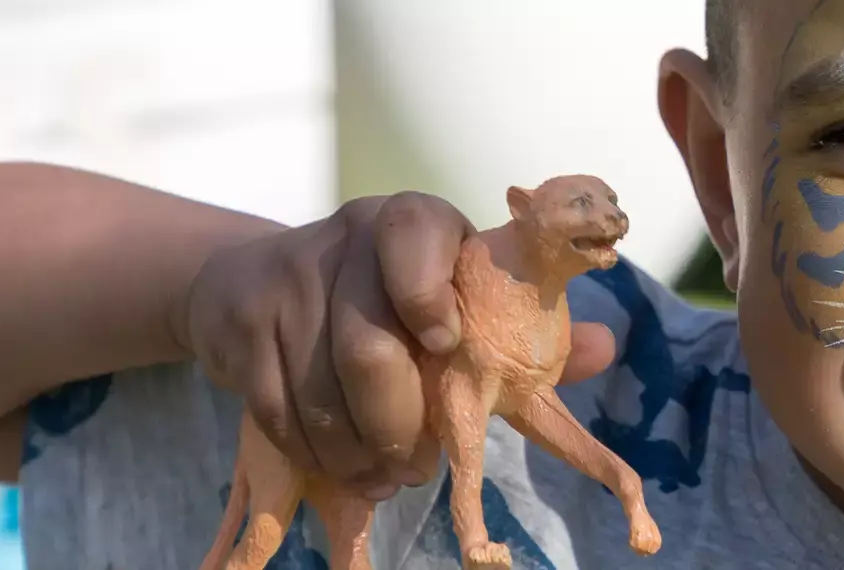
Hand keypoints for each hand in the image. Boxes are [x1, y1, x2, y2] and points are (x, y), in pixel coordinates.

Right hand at [176, 192, 618, 499]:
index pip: (416, 234)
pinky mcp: (240, 325)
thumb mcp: (455, 294)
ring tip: (388, 478)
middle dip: (400, 422)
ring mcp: (285, 280)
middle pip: (367, 343)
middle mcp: (344, 238)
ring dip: (360, 453)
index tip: (445, 345)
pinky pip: (278, 410)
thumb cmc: (388, 295)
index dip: (428, 292)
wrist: (254, 281)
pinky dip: (317, 454)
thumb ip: (525, 327)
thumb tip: (602, 349)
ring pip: (321, 390)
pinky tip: (347, 470)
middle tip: (419, 464)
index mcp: (412, 223)